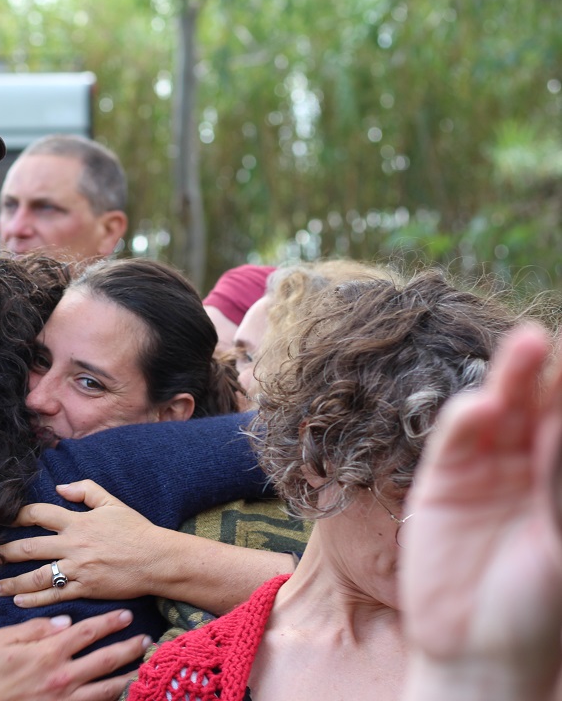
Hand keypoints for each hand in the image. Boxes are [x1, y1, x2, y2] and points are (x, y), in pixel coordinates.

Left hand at [0, 479, 174, 605]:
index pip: (39, 514)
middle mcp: (73, 545)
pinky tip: (18, 602)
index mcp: (77, 522)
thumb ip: (86, 490)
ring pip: (37, 576)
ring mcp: (78, 569)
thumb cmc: (136, 530)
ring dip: (12, 582)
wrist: (157, 559)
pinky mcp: (86, 589)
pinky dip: (34, 600)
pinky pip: (55, 596)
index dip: (16, 515)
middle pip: (29, 547)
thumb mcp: (112, 503)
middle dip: (3, 552)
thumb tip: (61, 486)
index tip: (0, 518)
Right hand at [0, 610, 149, 700]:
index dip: (109, 622)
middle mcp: (62, 676)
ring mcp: (65, 700)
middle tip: (147, 639)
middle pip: (105, 659)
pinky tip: (124, 695)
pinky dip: (112, 700)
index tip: (125, 615)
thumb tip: (63, 621)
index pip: (87, 632)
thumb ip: (35, 628)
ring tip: (146, 669)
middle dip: (129, 647)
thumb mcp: (2, 639)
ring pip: (107, 688)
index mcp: (48, 653)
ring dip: (129, 676)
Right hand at [402, 325, 561, 699]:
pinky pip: (454, 441)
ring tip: (528, 346)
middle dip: (549, 372)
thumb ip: (559, 480)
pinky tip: (483, 409)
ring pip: (500, 410)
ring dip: (511, 379)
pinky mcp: (441, 482)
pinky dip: (466, 421)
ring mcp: (486, 472)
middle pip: (541, 405)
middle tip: (552, 338)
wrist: (476, 653)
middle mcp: (531, 466)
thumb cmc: (540, 611)